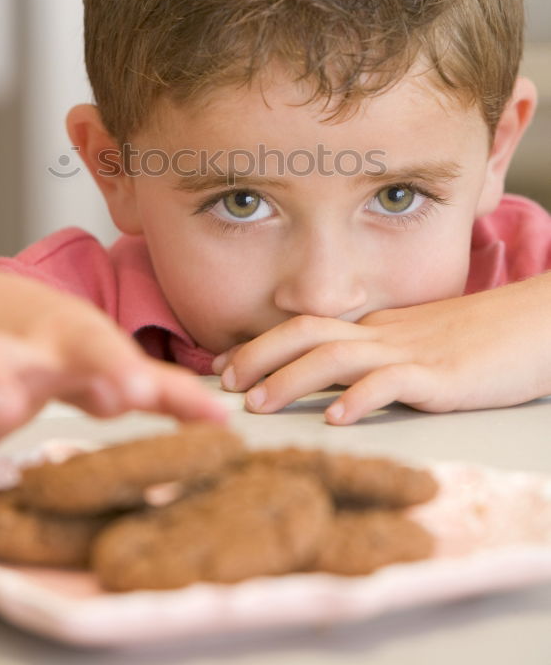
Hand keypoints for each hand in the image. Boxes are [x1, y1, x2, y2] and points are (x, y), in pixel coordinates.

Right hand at [0, 308, 225, 483]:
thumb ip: (160, 392)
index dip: (117, 365)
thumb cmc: (62, 346)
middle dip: (30, 372)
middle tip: (36, 401)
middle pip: (25, 352)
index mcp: (71, 339)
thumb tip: (222, 423)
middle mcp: (25, 347)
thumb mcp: (108, 362)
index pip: (99, 347)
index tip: (139, 389)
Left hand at [212, 274, 550, 423]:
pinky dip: (360, 398)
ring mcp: (411, 352)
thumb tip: (337, 384)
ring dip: (292, 379)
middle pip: (308, 332)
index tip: (224, 366)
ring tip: (259, 404)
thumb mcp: (421, 347)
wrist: (538, 325)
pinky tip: (337, 418)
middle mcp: (385, 335)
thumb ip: (380, 359)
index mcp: (378, 329)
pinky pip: (393, 383)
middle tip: (223, 382)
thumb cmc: (483, 341)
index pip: (307, 329)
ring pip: (337, 356)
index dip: (261, 345)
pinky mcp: (442, 375)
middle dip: (260, 354)